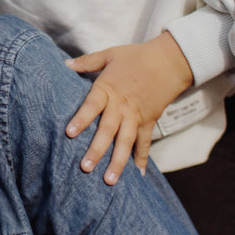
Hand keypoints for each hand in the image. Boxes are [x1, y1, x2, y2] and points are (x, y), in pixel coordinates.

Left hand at [64, 33, 192, 184]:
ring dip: (118, 161)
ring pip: (126, 142)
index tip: (69, 133)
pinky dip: (142, 158)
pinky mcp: (149, 121)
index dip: (81, 119)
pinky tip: (138, 175)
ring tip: (109, 180)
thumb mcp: (109, 55)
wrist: (169, 61)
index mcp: (108, 88)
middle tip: (85, 168)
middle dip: (97, 149)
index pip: (92, 105)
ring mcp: (136, 116)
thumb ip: (87, 62)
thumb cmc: (136, 56)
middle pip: (108, 130)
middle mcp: (122, 106)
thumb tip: (65, 64)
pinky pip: (145, 143)